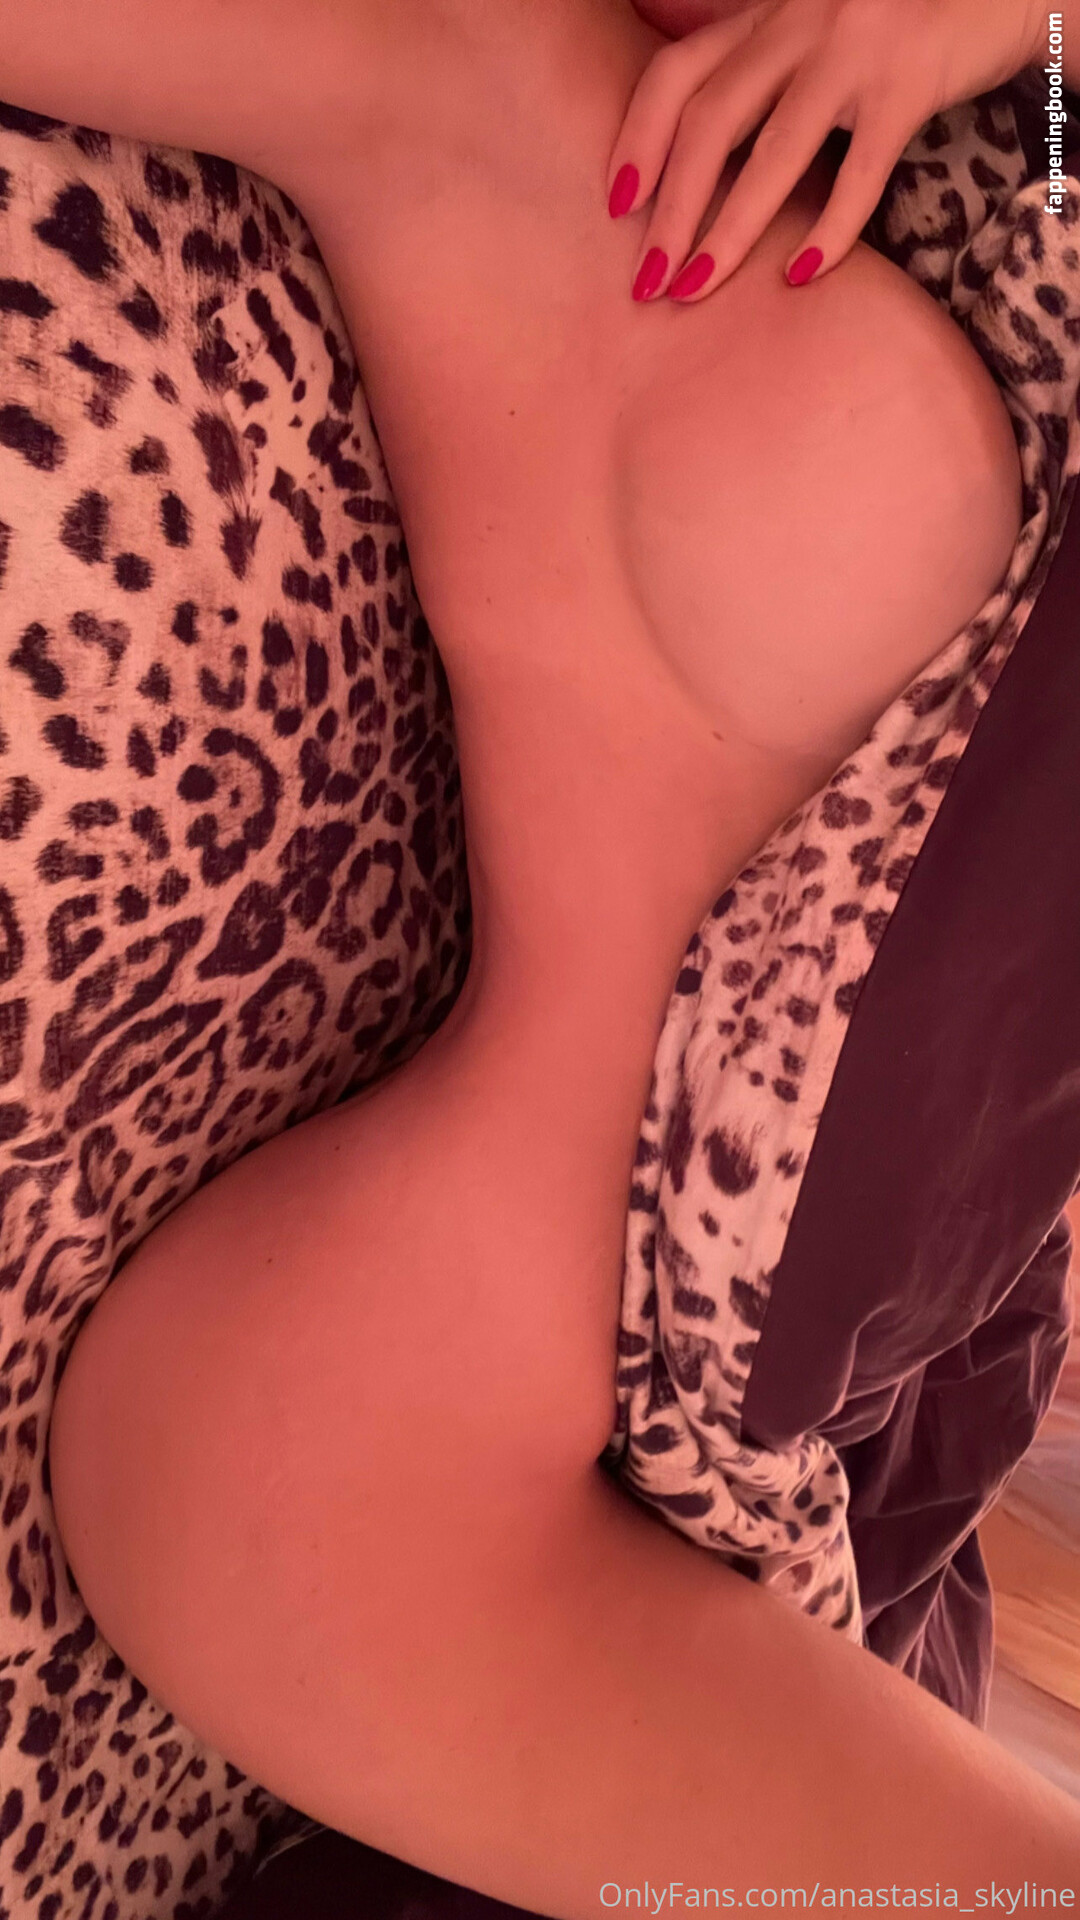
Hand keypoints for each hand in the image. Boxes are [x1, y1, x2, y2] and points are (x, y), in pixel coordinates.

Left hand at [607, 0, 1046, 301]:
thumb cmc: (895, 27)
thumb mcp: (813, 31)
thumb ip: (760, 71)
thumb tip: (697, 151)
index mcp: (767, 15)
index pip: (676, 75)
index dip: (637, 140)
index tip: (617, 206)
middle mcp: (799, 25)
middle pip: (710, 123)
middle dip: (671, 208)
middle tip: (646, 281)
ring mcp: (854, 52)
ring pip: (773, 152)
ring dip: (727, 230)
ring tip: (694, 290)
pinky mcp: (910, 85)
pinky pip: (861, 171)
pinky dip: (829, 229)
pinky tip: (801, 276)